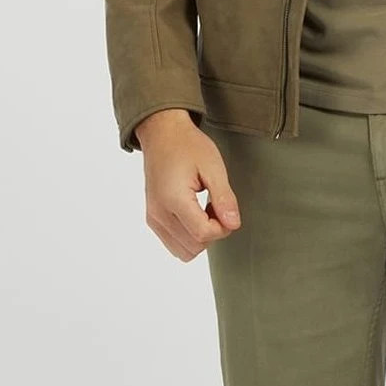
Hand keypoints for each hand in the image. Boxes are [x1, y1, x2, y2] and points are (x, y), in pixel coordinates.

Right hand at [134, 109, 241, 261]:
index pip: (203, 234)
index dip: (222, 227)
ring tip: (204, 210)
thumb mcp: (213, 167)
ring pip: (184, 251)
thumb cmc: (188, 146)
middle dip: (213, 232)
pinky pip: (174, 244)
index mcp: (173, 199)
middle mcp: (158, 213)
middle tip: (216, 206)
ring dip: (201, 237)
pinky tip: (194, 214)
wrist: (162, 134)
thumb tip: (233, 225)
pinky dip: (189, 237)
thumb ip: (224, 198)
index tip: (225, 208)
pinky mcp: (152, 219)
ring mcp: (153, 218)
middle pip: (195, 246)